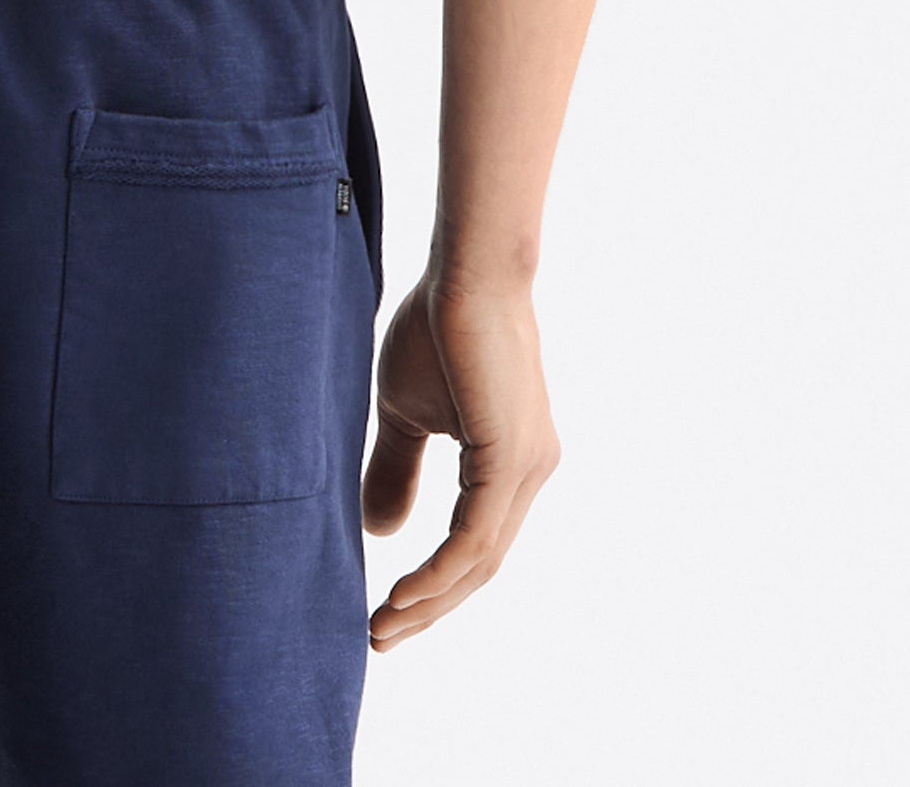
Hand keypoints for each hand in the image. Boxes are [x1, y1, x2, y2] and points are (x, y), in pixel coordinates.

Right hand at [361, 275, 560, 649]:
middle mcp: (531, 474)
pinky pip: (477, 537)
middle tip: (379, 638)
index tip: (385, 614)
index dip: (432, 587)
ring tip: (383, 625)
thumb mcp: (405, 412)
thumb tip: (380, 532)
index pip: (474, 547)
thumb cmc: (437, 326)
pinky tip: (405, 592)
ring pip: (481, 561)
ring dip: (430, 601)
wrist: (464, 270)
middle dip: (428, 608)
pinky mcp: (512, 459)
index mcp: (510, 466)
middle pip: (480, 567)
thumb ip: (397, 470)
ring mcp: (528, 469)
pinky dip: (441, 572)